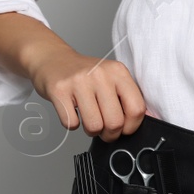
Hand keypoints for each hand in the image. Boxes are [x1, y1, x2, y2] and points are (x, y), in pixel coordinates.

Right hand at [30, 49, 148, 141]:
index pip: (136, 108)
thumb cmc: (84, 75)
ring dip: (91, 130)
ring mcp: (79, 82)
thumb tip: (141, 124)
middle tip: (104, 129)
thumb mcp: (110, 78)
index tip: (125, 129)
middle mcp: (100, 74)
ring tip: (88, 119)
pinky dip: (72, 124)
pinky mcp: (59, 90)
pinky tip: (72, 111)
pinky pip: (72, 124)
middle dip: (110, 134)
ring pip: (94, 126)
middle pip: (115, 122)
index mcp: (118, 72)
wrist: (53, 59)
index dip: (131, 126)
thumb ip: (126, 97)